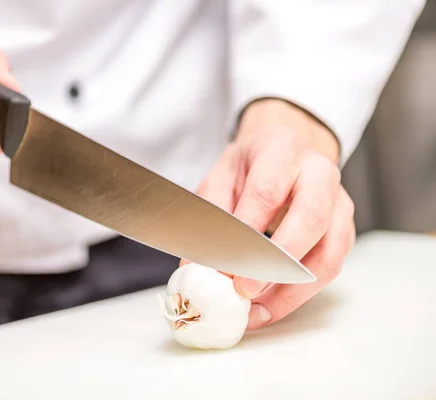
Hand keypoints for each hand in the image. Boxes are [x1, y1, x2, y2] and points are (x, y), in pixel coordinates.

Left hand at [182, 98, 355, 329]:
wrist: (283, 152)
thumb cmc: (250, 166)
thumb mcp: (221, 177)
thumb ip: (210, 216)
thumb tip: (196, 267)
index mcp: (282, 150)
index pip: (267, 191)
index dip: (248, 233)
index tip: (228, 265)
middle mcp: (319, 173)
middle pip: (311, 220)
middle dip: (278, 263)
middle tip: (246, 291)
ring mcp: (339, 203)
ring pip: (328, 254)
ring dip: (292, 290)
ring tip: (256, 312)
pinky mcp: (344, 230)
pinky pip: (329, 268)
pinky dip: (300, 294)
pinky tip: (270, 306)